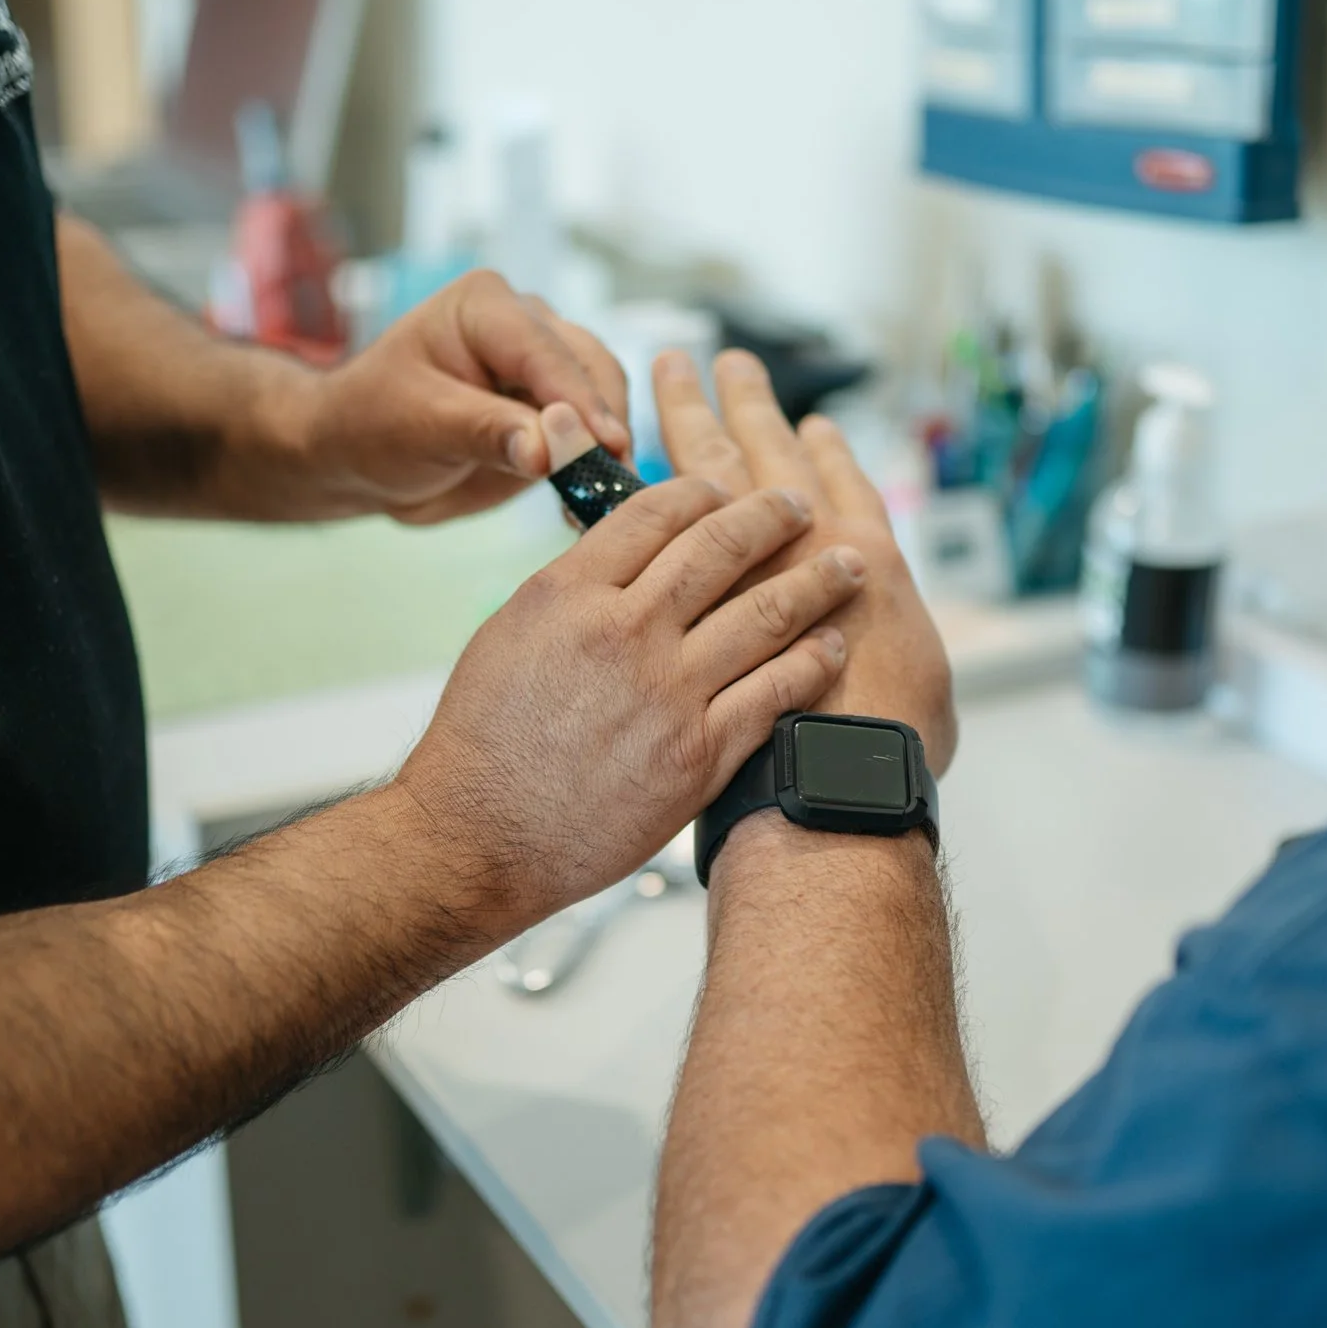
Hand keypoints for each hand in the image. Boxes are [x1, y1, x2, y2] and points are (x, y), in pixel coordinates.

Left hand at [293, 271, 631, 524]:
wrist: (359, 458)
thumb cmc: (371, 423)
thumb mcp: (420, 425)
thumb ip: (488, 432)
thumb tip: (550, 450)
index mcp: (486, 306)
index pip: (546, 351)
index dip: (580, 400)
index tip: (608, 446)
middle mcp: (527, 324)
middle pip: (592, 368)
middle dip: (605, 424)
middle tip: (614, 483)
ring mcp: (546, 367)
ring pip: (605, 399)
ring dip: (610, 450)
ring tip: (603, 500)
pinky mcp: (556, 411)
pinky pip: (595, 435)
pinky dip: (598, 468)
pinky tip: (591, 503)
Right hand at [396, 477, 869, 926]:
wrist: (477, 841)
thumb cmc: (483, 743)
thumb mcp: (509, 635)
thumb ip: (574, 589)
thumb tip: (624, 552)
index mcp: (568, 592)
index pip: (655, 511)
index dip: (703, 490)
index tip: (729, 486)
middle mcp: (622, 631)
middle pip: (721, 548)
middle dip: (773, 516)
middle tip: (802, 506)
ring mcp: (666, 693)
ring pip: (765, 614)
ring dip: (817, 582)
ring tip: (848, 564)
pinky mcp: (697, 756)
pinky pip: (773, 693)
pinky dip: (812, 664)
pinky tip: (832, 648)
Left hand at [652, 350, 956, 774]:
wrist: (823, 782)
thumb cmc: (883, 751)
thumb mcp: (923, 701)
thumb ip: (903, 665)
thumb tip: (898, 671)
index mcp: (867, 558)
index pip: (840, 488)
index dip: (824, 456)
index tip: (814, 426)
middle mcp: (804, 539)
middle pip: (765, 454)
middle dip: (748, 404)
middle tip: (729, 362)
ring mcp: (735, 558)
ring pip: (707, 466)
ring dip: (689, 411)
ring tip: (674, 369)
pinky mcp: (670, 584)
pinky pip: (645, 514)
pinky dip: (629, 472)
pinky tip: (613, 444)